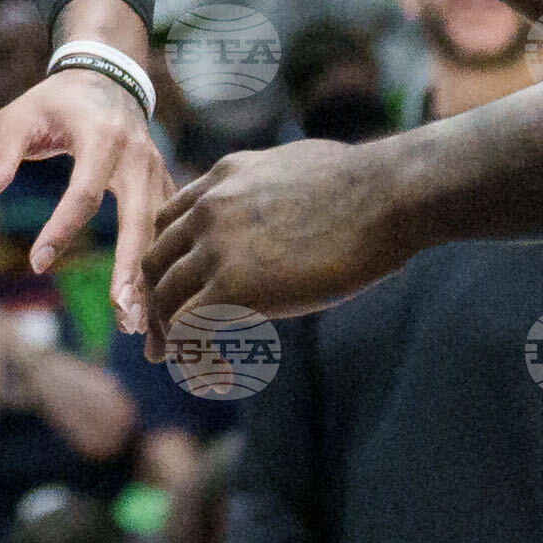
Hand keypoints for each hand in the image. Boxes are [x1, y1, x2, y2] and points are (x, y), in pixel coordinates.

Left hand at [0, 56, 166, 289]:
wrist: (106, 78)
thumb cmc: (54, 102)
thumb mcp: (18, 116)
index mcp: (102, 137)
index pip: (84, 194)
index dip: (60, 231)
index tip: (36, 264)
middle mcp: (137, 156)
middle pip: (139, 219)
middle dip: (131, 267)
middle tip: (121, 311)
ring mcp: (157, 171)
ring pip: (160, 232)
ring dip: (151, 279)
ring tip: (138, 326)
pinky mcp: (164, 185)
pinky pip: (169, 231)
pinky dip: (163, 268)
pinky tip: (155, 309)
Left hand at [140, 136, 416, 351]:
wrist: (386, 196)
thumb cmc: (367, 185)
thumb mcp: (299, 167)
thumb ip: (273, 189)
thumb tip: (290, 204)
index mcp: (224, 176)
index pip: (169, 222)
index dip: (169, 261)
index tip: (176, 293)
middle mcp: (209, 207)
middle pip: (156, 262)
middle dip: (156, 303)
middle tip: (163, 340)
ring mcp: (215, 246)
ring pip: (166, 299)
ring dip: (172, 337)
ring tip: (185, 365)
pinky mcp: (232, 286)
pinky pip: (190, 330)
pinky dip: (193, 356)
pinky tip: (211, 374)